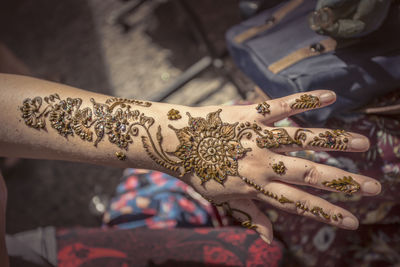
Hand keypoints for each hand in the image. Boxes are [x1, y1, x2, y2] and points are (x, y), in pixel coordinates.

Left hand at [157, 90, 380, 243]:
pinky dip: (305, 101)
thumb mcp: (221, 199)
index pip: (297, 204)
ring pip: (301, 139)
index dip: (325, 213)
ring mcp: (256, 137)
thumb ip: (249, 216)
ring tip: (363, 144)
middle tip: (373, 188)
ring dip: (335, 142)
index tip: (352, 221)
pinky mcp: (249, 114)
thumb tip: (267, 239)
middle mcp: (260, 163)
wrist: (172, 142)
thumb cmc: (197, 171)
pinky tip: (331, 96)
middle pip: (308, 174)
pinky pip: (280, 106)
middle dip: (343, 183)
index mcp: (254, 186)